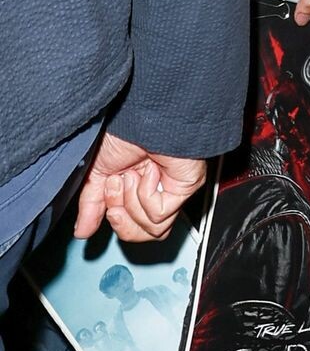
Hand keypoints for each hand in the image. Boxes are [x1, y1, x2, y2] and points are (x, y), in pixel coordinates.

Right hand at [74, 134, 206, 243]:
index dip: (116, 218)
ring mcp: (173, 190)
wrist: (138, 116)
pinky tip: (150, 171)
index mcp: (138, 188)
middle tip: (116, 188)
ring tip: (131, 177)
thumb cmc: (123, 131)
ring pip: (153, 229)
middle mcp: (158, 191)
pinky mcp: (186, 187)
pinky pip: (159, 213)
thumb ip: (91, 204)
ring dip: (132, 203)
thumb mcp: (97, 171)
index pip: (132, 226)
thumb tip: (82, 231)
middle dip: (122, 218)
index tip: (106, 191)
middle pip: (144, 234)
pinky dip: (146, 195)